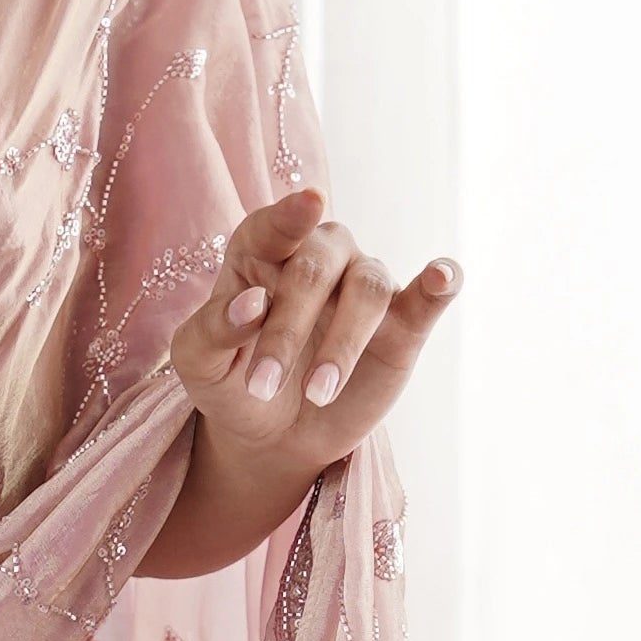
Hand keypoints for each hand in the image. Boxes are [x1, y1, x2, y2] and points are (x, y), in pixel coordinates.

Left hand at [165, 187, 458, 526]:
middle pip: (315, 268)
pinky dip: (441, 282)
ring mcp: (362, 286)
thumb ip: (213, 329)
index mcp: (262, 252)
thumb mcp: (197, 365)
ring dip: (345, 342)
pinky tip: (442, 277)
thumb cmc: (229, 384)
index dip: (290, 216)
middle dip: (287, 329)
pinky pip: (427, 295)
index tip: (308, 203)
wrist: (272, 437)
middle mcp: (319, 256)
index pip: (274, 226)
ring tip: (316, 395)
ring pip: (368, 289)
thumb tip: (252, 303)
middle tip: (261, 385)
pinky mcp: (402, 324)